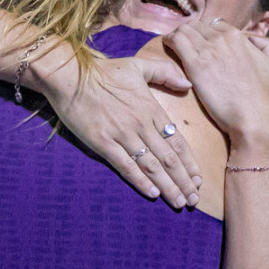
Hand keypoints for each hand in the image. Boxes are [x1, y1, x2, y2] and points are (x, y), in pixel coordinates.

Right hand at [41, 50, 201, 209]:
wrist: (71, 76)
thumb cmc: (104, 71)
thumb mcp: (138, 66)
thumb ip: (165, 73)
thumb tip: (188, 83)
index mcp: (152, 110)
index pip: (177, 141)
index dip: (190, 163)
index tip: (198, 179)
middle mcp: (141, 125)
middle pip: (169, 159)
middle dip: (183, 181)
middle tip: (194, 199)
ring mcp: (123, 135)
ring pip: (152, 166)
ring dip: (168, 186)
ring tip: (179, 202)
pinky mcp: (103, 143)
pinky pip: (126, 166)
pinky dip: (141, 181)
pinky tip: (153, 194)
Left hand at [165, 18, 268, 148]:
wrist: (253, 115)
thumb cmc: (264, 96)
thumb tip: (254, 39)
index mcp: (238, 37)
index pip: (216, 25)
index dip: (207, 33)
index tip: (201, 42)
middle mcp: (222, 38)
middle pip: (198, 26)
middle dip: (190, 33)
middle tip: (183, 44)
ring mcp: (208, 50)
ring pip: (184, 30)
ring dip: (177, 35)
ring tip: (173, 44)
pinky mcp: (195, 64)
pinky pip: (176, 41)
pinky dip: (169, 40)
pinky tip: (167, 46)